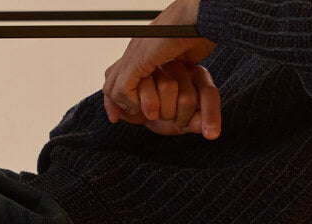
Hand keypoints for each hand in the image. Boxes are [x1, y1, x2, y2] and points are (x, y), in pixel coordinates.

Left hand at [102, 0, 220, 136]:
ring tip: (145, 116)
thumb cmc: (201, 30)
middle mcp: (134, 50)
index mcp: (143, 48)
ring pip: (113, 87)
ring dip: (127, 106)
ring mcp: (133, 54)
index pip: (119, 73)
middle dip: (112, 103)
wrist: (202, 16)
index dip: (119, 94)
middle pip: (109, 81)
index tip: (123, 111)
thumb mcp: (185, 54)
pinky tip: (149, 110)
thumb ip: (175, 66)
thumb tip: (178, 75)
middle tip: (118, 118)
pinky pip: (124, 89)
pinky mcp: (138, 61)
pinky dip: (134, 103)